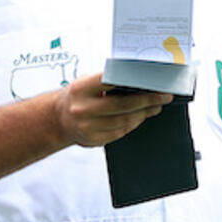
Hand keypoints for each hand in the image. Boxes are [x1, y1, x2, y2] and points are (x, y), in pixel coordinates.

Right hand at [55, 73, 172, 147]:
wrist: (57, 119)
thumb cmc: (79, 96)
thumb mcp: (87, 83)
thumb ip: (108, 81)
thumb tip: (141, 81)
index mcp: (81, 89)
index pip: (112, 81)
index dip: (136, 81)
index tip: (154, 82)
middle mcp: (81, 109)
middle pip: (123, 105)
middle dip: (147, 101)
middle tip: (164, 97)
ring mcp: (86, 127)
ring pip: (124, 121)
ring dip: (144, 114)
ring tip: (156, 107)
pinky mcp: (92, 140)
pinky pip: (120, 132)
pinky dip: (133, 124)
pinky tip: (141, 117)